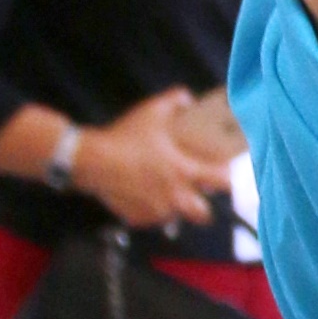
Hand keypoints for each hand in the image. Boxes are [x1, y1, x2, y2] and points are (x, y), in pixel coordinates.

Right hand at [75, 89, 240, 231]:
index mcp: (183, 171)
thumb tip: (188, 98)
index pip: (221, 183)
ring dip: (174, 209)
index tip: (225, 176)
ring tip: (165, 193)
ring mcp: (155, 211)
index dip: (227, 180)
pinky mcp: (136, 218)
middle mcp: (173, 196)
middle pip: (203, 216)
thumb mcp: (152, 110)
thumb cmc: (124, 136)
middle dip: (204, 208)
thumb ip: (175, 100)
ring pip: (175, 219)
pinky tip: (143, 196)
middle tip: (198, 196)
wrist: (90, 161)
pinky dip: (151, 212)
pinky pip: (150, 220)